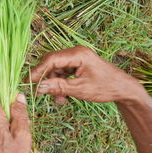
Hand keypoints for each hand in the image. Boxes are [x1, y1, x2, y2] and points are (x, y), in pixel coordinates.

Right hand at [29, 46, 143, 102]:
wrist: (123, 89)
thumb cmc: (105, 88)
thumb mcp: (80, 89)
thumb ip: (58, 87)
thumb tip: (38, 87)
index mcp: (78, 54)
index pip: (50, 60)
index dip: (37, 72)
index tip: (28, 83)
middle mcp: (75, 52)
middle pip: (51, 63)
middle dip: (45, 79)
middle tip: (41, 93)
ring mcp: (76, 58)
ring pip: (55, 69)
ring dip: (53, 84)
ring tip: (60, 100)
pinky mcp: (77, 65)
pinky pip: (62, 73)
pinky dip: (60, 84)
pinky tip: (64, 96)